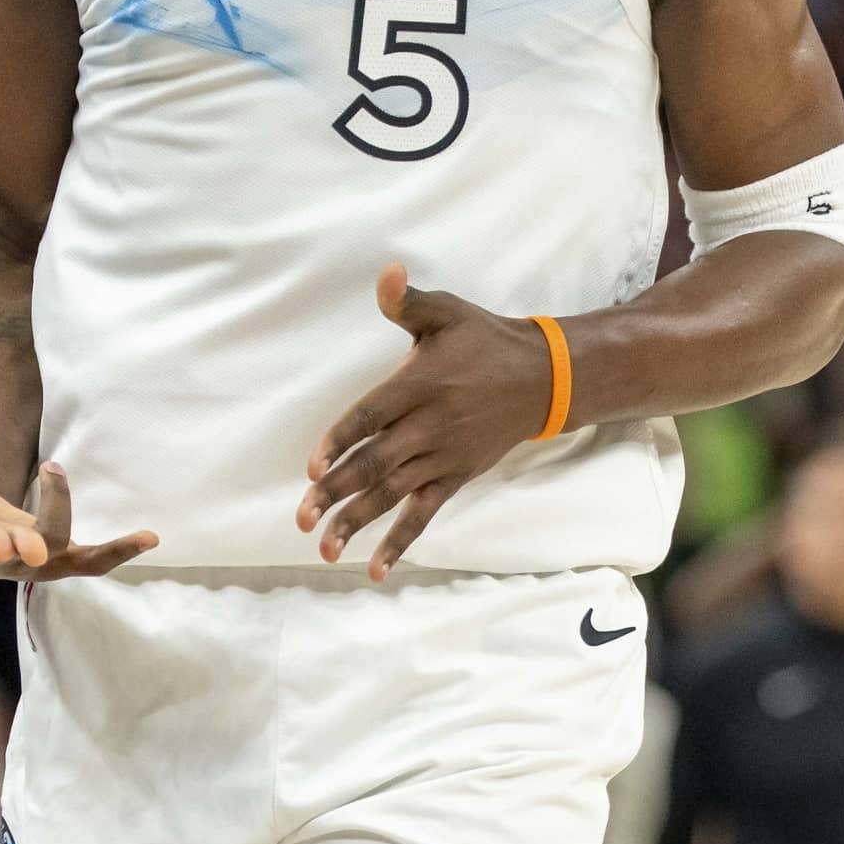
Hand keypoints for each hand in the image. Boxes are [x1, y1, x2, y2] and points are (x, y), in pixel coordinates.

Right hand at [0, 460, 156, 582]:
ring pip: (54, 555)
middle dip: (28, 542)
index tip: (3, 540)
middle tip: (37, 539)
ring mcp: (24, 560)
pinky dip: (116, 551)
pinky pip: (86, 559)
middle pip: (14, 555)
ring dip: (72, 526)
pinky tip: (152, 536)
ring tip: (79, 484)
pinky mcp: (50, 554)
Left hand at [297, 263, 553, 579]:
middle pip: (376, 463)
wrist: (542, 378)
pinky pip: (424, 513)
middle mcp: (430, 425)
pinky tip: (376, 569)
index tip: (313, 467)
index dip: (341, 440)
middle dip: (337, 492)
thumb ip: (407, 301)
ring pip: (394, 494)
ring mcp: (443, 456)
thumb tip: (386, 274)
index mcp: (420, 384)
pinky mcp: (455, 476)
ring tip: (324, 548)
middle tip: (302, 517)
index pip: (371, 416)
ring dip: (358, 522)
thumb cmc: (483, 340)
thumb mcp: (447, 312)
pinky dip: (400, 541)